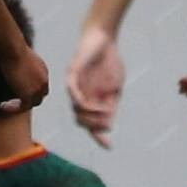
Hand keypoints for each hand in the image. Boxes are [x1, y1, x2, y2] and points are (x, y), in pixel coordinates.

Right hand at [0, 43, 50, 113]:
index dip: (31, 91)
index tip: (16, 92)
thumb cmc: (12, 46)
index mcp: (43, 70)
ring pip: (31, 104)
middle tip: (11, 102)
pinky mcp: (29, 95)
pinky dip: (13, 108)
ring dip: (19, 106)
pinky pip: (22, 107)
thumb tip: (9, 55)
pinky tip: (2, 106)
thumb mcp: (19, 53)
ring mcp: (38, 89)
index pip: (41, 86)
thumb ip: (18, 59)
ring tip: (5, 105)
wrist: (14, 49)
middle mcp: (43, 80)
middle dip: (27, 101)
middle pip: (39, 97)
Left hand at [67, 26, 124, 147]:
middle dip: (96, 124)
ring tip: (105, 109)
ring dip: (92, 114)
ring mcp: (74, 87)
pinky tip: (93, 104)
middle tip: (108, 119)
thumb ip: (110, 106)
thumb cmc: (109, 63)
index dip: (98, 137)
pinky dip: (83, 102)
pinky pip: (73, 93)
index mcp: (90, 101)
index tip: (109, 147)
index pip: (90, 124)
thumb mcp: (114, 88)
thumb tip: (107, 125)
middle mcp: (80, 97)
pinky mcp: (72, 75)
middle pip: (81, 122)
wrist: (103, 39)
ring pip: (77, 110)